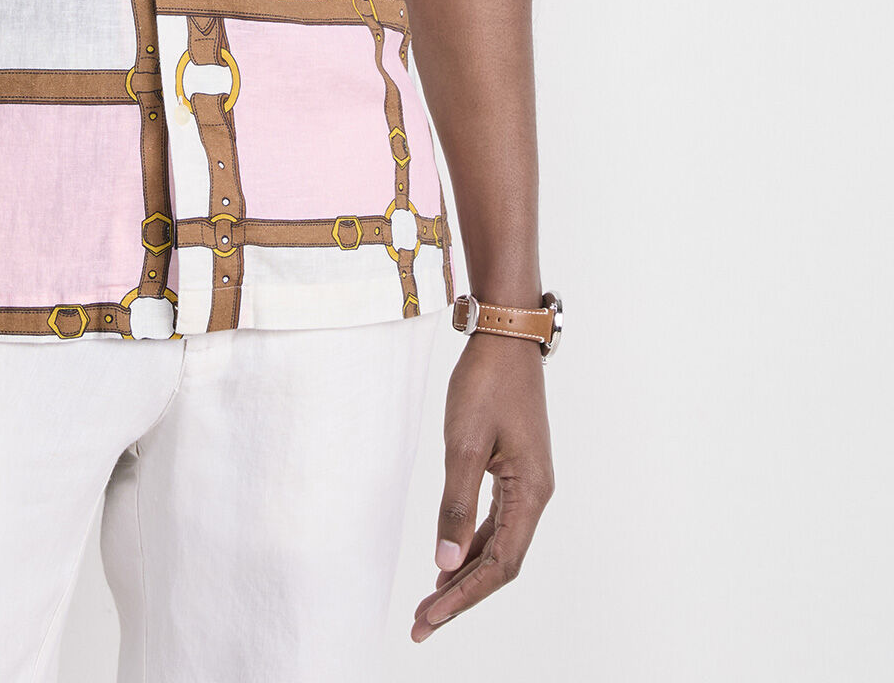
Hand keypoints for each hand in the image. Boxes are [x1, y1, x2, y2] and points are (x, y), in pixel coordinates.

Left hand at [411, 332, 553, 641]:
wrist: (504, 336)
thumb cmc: (486, 383)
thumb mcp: (464, 442)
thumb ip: (455, 504)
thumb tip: (444, 561)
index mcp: (531, 493)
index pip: (500, 564)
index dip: (465, 596)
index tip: (431, 617)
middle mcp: (535, 495)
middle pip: (501, 564)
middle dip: (461, 595)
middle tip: (422, 623)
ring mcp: (527, 484)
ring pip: (498, 545)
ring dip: (464, 573)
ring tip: (430, 602)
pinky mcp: (514, 470)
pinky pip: (495, 523)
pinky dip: (471, 544)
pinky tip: (449, 559)